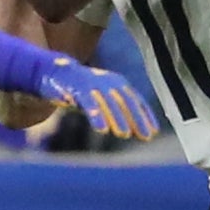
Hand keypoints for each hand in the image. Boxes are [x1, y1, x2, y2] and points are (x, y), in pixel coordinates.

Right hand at [38, 57, 158, 141]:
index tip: (153, 132)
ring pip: (109, 102)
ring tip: (125, 134)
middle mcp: (108, 81)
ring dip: (118, 118)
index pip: (136, 100)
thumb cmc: (83, 90)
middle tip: (145, 136)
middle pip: (126, 101)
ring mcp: (93, 84)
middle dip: (137, 119)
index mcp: (118, 83)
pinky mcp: (77, 88)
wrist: (56, 73)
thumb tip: (134, 129)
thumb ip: (117, 110)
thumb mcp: (103, 97)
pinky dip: (96, 116)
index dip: (146, 115)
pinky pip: (89, 103)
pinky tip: (102, 130)